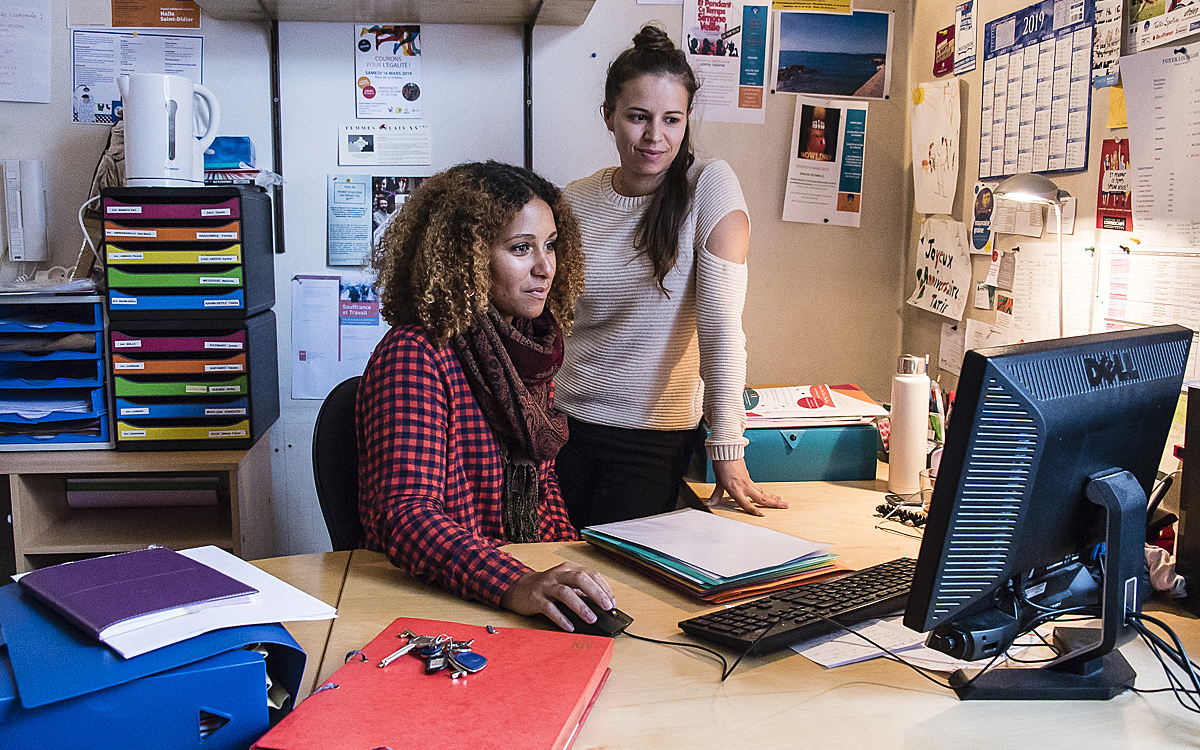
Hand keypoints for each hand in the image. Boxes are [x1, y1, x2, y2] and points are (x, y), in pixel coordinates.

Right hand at [500, 563, 614, 631]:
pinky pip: (550, 608)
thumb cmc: (547, 587)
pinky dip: (561, 618)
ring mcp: (546, 586)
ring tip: (591, 619)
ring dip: (581, 607)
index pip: (591, 574)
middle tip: (607, 608)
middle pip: (580, 579)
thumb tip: (602, 606)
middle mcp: (558, 574)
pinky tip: (570, 627)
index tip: (612, 603)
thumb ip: (581, 592)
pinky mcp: (536, 599)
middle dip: (596, 593)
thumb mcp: (565, 583)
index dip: (604, 588)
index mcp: (569, 568)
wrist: (518, 588)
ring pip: (565, 593)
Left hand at [708, 458, 787, 515]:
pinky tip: (772, 495)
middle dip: (774, 503)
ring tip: (783, 502)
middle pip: (762, 498)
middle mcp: (744, 487)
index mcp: (735, 489)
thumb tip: (709, 504)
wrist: (727, 451)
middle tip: (785, 506)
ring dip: (774, 498)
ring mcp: (748, 482)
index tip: (763, 515)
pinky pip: (760, 488)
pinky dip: (767, 493)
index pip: (746, 504)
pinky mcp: (749, 478)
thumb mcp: (718, 482)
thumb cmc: (722, 465)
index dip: (754, 510)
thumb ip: (716, 495)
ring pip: (763, 493)